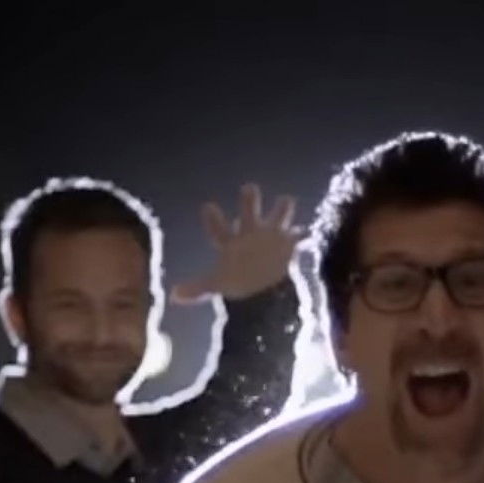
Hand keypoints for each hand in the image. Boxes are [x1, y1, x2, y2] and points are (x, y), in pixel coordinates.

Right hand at [171, 183, 301, 303]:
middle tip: (249, 187)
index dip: (213, 219)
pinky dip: (304, 236)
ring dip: (283, 208)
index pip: (219, 229)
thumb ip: (196, 289)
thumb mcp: (216, 285)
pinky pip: (300, 237)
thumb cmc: (239, 286)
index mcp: (232, 242)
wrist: (267, 286)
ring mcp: (272, 235)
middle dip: (249, 199)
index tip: (208, 206)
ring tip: (287, 199)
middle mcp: (252, 233)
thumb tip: (172, 295)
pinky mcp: (290, 242)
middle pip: (249, 211)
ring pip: (279, 215)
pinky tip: (310, 233)